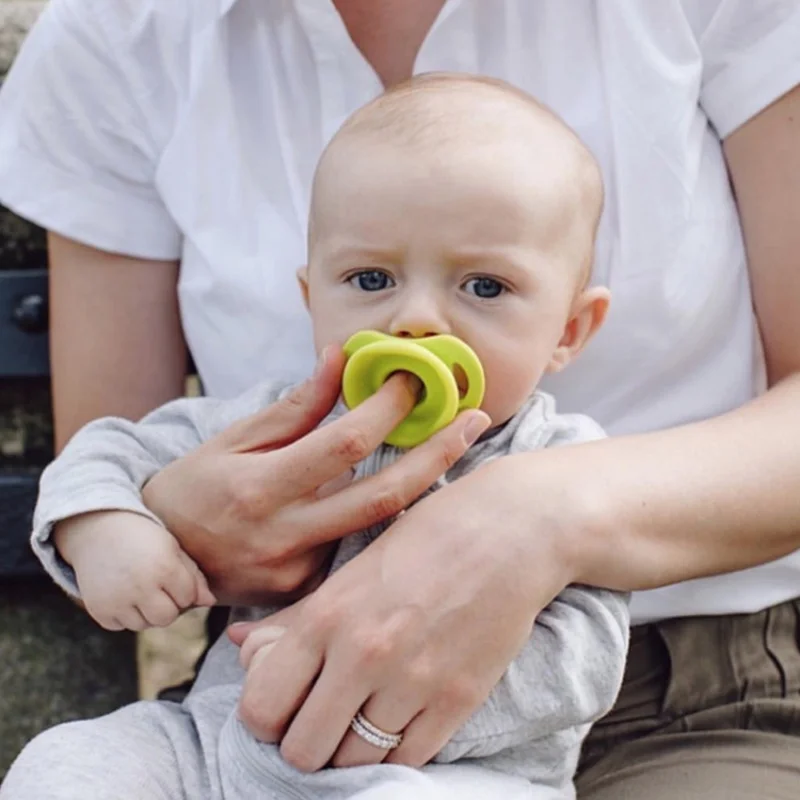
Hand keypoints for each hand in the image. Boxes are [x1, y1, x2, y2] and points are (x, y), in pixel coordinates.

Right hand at [54, 510, 215, 630]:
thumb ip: (194, 576)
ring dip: (146, 611)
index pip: (188, 598)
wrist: (98, 529)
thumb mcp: (172, 548)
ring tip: (139, 587)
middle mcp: (141, 587)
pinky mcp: (99, 611)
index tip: (173, 575)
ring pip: (144, 624)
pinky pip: (120, 626)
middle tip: (158, 587)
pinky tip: (122, 592)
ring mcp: (117, 601)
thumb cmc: (143, 537)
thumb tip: (210, 602)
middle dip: (168, 605)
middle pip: (167, 618)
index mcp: (164, 567)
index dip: (184, 588)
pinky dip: (124, 614)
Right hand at [142, 347, 490, 605]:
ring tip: (455, 448)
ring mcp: (299, 571)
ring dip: (423, 487)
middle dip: (440, 454)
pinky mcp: (305, 592)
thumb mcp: (232, 439)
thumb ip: (294, 408)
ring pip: (380, 528)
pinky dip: (382, 522)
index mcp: (261, 487)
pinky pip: (355, 552)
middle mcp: (285, 534)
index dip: (386, 408)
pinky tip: (403, 498)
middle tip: (476, 419)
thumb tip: (339, 359)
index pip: (344, 443)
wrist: (164, 558)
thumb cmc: (195, 488)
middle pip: (384, 495)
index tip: (414, 380)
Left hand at [228, 449, 589, 771]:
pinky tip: (398, 719)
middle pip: (302, 751)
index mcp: (326, 616)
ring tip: (362, 717)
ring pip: (354, 763)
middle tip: (321, 719)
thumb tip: (239, 644)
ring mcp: (413, 682)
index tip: (283, 706)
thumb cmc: (423, 539)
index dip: (265, 717)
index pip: (261, 708)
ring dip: (350, 749)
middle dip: (304, 741)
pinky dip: (395, 750)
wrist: (508, 530)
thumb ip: (292, 616)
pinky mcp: (458, 700)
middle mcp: (363, 654)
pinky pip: (407, 761)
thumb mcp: (350, 569)